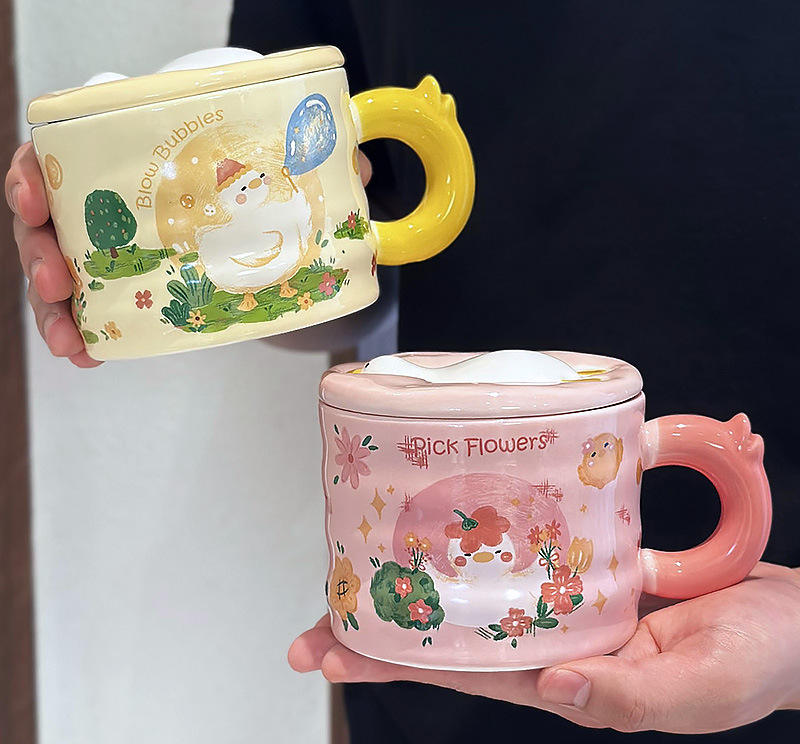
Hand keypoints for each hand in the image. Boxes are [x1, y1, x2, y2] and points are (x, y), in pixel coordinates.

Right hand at [5, 146, 373, 366]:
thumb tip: (357, 164)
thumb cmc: (237, 164)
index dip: (33, 173)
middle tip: (55, 281)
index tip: (34, 196)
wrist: (238, 190)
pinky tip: (89, 355)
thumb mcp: (264, 157)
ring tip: (68, 340)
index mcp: (122, 150)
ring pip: (56, 266)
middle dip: (37, 252)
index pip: (57, 152)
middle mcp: (102, 194)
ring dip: (51, 306)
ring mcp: (106, 238)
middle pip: (45, 217)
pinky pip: (86, 301)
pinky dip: (82, 329)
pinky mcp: (121, 276)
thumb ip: (307, 159)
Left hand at [289, 562, 799, 732]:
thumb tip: (549, 691)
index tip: (326, 651)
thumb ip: (624, 700)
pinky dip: (489, 539)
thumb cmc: (760, 662)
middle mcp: (556, 640)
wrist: (795, 621)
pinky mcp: (591, 565)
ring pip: (483, 589)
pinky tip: (455, 522)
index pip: (463, 673)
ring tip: (364, 558)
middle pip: (455, 632)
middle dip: (385, 624)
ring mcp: (569, 601)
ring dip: (427, 575)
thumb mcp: (699, 691)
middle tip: (316, 610)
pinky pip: (528, 551)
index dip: (392, 663)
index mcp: (572, 680)